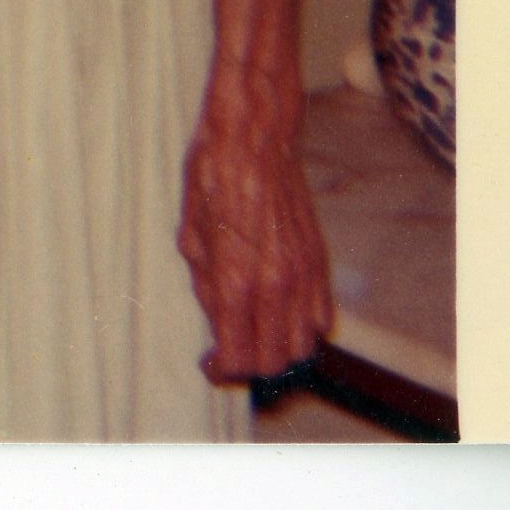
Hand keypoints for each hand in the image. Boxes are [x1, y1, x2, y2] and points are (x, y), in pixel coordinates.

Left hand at [177, 97, 331, 382]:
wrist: (254, 139)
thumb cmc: (212, 176)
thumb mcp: (190, 232)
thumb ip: (205, 285)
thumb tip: (217, 320)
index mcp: (236, 279)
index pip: (239, 356)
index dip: (222, 369)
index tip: (210, 364)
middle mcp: (276, 285)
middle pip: (273, 362)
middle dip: (248, 366)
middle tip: (228, 352)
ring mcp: (303, 276)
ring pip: (302, 347)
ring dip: (278, 351)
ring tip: (253, 335)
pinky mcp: (320, 264)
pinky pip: (320, 318)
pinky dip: (302, 329)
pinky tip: (278, 314)